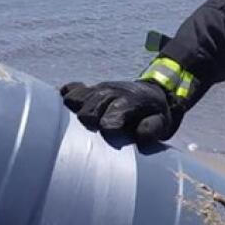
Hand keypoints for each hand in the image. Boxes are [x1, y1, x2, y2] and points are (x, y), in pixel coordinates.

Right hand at [60, 78, 181, 141]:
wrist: (154, 92)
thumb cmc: (155, 114)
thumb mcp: (163, 123)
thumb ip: (153, 129)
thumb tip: (141, 136)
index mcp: (132, 101)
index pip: (115, 113)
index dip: (109, 126)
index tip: (108, 135)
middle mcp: (112, 92)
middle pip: (90, 107)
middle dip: (89, 122)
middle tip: (91, 136)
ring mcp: (99, 89)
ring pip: (77, 97)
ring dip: (74, 112)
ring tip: (75, 126)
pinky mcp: (90, 89)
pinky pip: (72, 88)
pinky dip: (65, 97)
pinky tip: (62, 108)